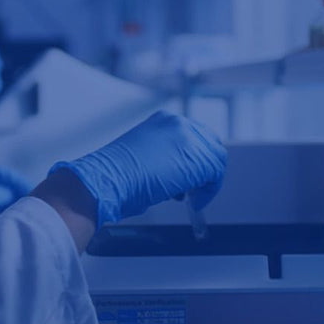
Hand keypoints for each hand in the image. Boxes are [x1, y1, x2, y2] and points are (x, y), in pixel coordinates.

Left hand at [0, 167, 32, 278]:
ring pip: (1, 199)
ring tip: (29, 213)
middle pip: (1, 185)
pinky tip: (16, 223)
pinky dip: (8, 214)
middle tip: (35, 204)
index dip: (14, 180)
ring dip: (15, 202)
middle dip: (19, 190)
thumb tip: (6, 192)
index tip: (30, 191)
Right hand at [49, 111, 226, 226]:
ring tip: (191, 197)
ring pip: (215, 159)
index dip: (196, 158)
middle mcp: (178, 123)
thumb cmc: (115, 176)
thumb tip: (178, 174)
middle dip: (205, 168)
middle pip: (209, 143)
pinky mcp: (198, 158)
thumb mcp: (142, 157)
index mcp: (163, 120)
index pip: (194, 136)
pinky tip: (194, 202)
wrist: (107, 180)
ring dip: (206, 181)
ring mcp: (190, 139)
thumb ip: (165, 158)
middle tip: (196, 188)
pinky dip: (208, 192)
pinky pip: (215, 175)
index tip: (192, 176)